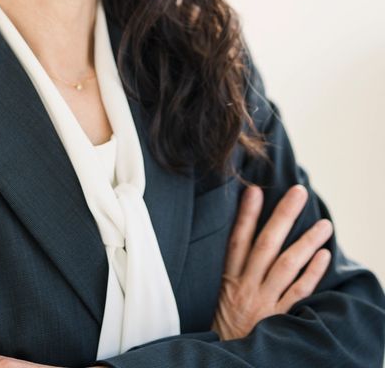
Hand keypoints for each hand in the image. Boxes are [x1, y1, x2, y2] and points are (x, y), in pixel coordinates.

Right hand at [211, 183, 332, 340]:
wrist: (224, 357)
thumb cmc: (222, 324)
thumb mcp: (216, 293)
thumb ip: (230, 269)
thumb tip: (237, 241)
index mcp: (228, 277)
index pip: (237, 239)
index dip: (245, 215)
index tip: (255, 190)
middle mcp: (245, 285)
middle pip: (266, 245)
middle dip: (282, 216)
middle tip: (298, 192)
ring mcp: (263, 300)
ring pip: (286, 265)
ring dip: (306, 242)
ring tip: (324, 224)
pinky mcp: (278, 318)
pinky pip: (298, 292)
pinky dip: (311, 273)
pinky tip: (323, 256)